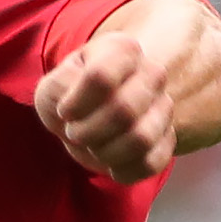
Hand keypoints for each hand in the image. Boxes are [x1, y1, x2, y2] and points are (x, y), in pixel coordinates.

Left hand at [33, 22, 187, 185]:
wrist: (88, 115)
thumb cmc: (69, 96)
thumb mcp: (53, 85)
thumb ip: (60, 87)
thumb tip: (78, 104)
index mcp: (123, 50)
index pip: (101, 77)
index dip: (76, 103)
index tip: (64, 111)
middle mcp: (151, 74)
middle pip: (124, 109)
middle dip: (89, 131)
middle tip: (74, 133)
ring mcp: (164, 107)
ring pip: (141, 138)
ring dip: (105, 152)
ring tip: (92, 146)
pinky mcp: (167, 139)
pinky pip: (152, 163)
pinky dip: (123, 171)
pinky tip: (109, 164)